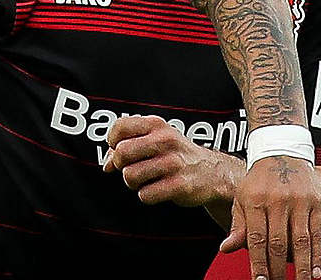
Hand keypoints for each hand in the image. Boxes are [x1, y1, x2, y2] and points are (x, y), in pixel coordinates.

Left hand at [102, 115, 241, 208]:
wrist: (213, 172)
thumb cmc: (176, 154)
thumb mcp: (155, 140)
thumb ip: (127, 146)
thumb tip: (107, 165)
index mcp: (157, 125)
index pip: (120, 127)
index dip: (113, 141)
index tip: (120, 149)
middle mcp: (166, 140)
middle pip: (122, 153)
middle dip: (121, 165)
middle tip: (132, 168)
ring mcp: (173, 163)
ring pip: (130, 176)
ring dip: (133, 183)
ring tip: (146, 180)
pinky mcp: (179, 185)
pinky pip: (145, 195)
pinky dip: (146, 195)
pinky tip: (158, 190)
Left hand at [220, 155, 320, 279]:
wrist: (282, 153)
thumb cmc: (258, 181)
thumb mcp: (242, 198)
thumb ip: (238, 226)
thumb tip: (225, 249)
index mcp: (255, 200)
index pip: (256, 238)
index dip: (258, 262)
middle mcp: (277, 201)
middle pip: (278, 242)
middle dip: (278, 269)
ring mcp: (299, 201)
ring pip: (301, 241)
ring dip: (302, 267)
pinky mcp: (316, 202)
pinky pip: (317, 233)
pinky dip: (317, 254)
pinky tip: (315, 271)